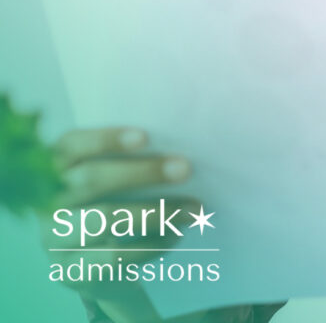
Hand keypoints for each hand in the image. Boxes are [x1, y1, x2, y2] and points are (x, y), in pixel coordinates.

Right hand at [38, 127, 199, 321]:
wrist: (99, 268)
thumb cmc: (114, 209)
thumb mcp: (113, 185)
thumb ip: (130, 164)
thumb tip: (177, 155)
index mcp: (54, 170)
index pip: (71, 145)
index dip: (105, 139)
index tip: (146, 137)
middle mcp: (48, 203)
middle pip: (90, 180)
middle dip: (143, 172)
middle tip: (185, 169)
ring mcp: (54, 239)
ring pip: (104, 220)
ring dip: (156, 212)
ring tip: (194, 210)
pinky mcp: (70, 272)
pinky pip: (114, 256)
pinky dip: (152, 244)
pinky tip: (176, 235)